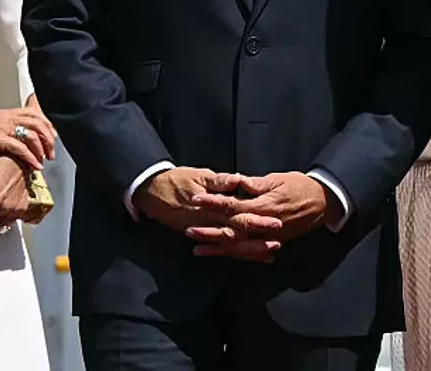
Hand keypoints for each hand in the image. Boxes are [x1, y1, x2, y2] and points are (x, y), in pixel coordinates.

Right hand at [0, 108, 56, 169]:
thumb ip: (6, 128)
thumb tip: (20, 136)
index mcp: (6, 113)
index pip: (34, 113)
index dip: (47, 125)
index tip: (52, 138)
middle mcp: (6, 117)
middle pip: (37, 122)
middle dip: (49, 137)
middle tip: (52, 152)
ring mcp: (1, 127)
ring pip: (31, 134)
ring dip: (42, 148)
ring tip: (45, 160)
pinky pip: (19, 148)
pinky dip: (30, 157)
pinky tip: (35, 165)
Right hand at [134, 168, 282, 262]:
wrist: (153, 191)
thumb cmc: (177, 180)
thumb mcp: (199, 175)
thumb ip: (220, 181)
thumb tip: (238, 181)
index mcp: (211, 206)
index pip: (238, 215)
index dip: (257, 219)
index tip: (274, 221)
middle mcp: (209, 222)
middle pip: (237, 234)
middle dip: (257, 239)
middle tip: (277, 242)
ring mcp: (204, 231)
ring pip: (230, 245)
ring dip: (249, 250)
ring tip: (268, 252)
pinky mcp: (200, 234)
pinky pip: (219, 247)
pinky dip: (235, 252)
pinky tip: (249, 255)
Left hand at [187, 172, 337, 250]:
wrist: (323, 203)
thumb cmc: (299, 186)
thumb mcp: (278, 179)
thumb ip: (256, 184)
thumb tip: (237, 182)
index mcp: (265, 206)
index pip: (234, 206)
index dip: (214, 203)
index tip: (196, 199)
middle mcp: (265, 226)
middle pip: (233, 231)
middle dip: (210, 231)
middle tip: (188, 230)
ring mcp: (269, 238)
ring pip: (239, 246)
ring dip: (217, 248)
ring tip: (196, 248)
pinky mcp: (272, 244)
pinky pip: (249, 252)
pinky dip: (233, 254)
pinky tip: (218, 255)